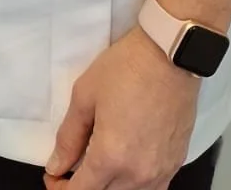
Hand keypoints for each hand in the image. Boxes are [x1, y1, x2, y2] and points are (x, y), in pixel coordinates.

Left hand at [43, 28, 198, 189]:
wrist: (170, 55)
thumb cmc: (125, 69)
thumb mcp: (85, 96)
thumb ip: (69, 137)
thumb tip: (56, 166)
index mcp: (111, 157)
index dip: (60, 188)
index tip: (54, 175)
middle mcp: (137, 174)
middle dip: (82, 187)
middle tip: (70, 168)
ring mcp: (160, 172)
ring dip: (108, 186)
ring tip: (97, 165)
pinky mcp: (176, 164)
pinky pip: (151, 189)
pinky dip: (133, 184)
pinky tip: (125, 165)